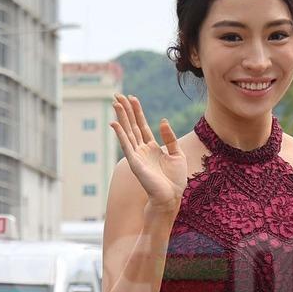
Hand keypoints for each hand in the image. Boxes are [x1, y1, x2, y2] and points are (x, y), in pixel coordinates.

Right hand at [109, 94, 188, 212]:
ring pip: (127, 132)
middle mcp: (142, 149)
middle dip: (126, 110)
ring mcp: (137, 155)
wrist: (172, 196)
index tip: (132, 98)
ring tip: (116, 103)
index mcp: (152, 147)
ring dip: (121, 117)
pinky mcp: (134, 162)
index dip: (137, 111)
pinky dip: (120, 134)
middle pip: (132, 125)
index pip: (141, 125)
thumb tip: (161, 121)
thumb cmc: (175, 179)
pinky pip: (126, 145)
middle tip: (118, 95)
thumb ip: (169, 137)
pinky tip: (115, 123)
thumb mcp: (177, 153)